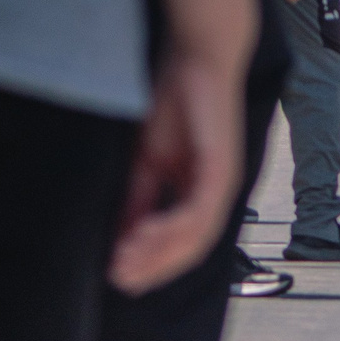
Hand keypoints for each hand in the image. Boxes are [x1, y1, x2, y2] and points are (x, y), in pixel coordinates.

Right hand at [110, 46, 243, 294]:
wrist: (196, 62)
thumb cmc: (174, 106)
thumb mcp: (146, 162)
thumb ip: (139, 199)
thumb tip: (121, 238)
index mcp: (197, 193)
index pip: (179, 243)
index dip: (150, 263)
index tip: (117, 277)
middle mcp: (214, 194)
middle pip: (189, 247)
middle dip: (153, 266)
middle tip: (119, 278)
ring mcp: (222, 182)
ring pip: (196, 235)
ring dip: (159, 253)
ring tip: (125, 262)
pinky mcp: (222, 166)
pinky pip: (202, 208)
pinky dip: (174, 227)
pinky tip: (145, 235)